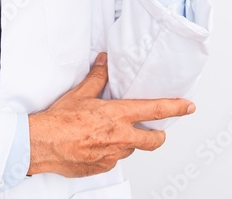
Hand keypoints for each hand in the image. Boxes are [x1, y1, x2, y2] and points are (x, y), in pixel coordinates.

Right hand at [27, 53, 194, 176]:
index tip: (188, 106)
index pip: (156, 109)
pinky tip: (96, 145)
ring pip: (131, 148)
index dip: (176, 107)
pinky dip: (110, 152)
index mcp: (118, 115)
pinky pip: (113, 159)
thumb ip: (97, 78)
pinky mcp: (103, 167)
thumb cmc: (59, 121)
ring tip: (112, 134)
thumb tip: (103, 63)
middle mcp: (120, 136)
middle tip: (156, 131)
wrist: (43, 144)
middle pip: (154, 140)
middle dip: (158, 135)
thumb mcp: (80, 94)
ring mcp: (113, 155)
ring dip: (128, 142)